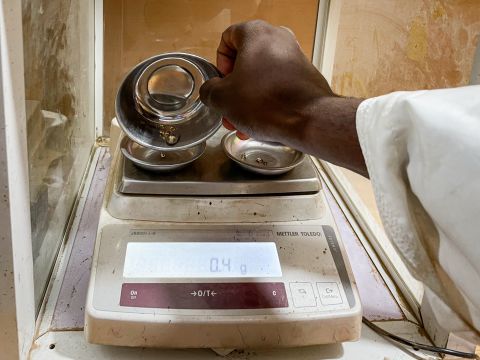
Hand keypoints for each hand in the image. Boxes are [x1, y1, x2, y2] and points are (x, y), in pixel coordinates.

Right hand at [200, 20, 367, 176]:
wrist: (308, 120)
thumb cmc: (268, 103)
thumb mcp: (223, 99)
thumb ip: (209, 91)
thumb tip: (211, 91)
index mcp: (256, 34)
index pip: (228, 37)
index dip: (219, 62)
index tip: (221, 81)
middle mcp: (279, 39)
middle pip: (246, 62)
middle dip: (234, 89)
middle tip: (229, 109)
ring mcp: (295, 57)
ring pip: (262, 78)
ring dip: (248, 101)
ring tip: (243, 124)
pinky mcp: (305, 77)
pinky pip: (278, 87)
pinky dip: (267, 103)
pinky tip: (260, 125)